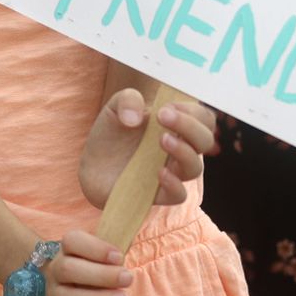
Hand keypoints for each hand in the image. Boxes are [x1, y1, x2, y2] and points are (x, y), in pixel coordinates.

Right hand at [40, 229, 130, 295]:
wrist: (62, 294)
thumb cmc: (89, 269)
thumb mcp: (97, 256)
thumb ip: (110, 256)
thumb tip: (123, 262)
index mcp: (66, 249)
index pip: (72, 241)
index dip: (96, 248)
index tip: (119, 257)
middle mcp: (55, 270)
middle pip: (68, 269)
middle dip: (101, 275)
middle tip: (128, 279)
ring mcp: (54, 295)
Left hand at [79, 87, 216, 208]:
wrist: (91, 164)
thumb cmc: (110, 134)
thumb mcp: (114, 108)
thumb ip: (127, 100)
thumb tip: (136, 117)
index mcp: (176, 126)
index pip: (203, 118)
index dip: (193, 111)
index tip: (167, 106)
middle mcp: (179, 148)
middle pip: (205, 140)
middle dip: (189, 126)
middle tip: (163, 116)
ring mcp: (170, 171)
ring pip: (196, 167)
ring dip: (184, 152)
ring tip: (161, 140)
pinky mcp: (158, 193)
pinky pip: (180, 195)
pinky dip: (174, 184)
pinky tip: (158, 172)